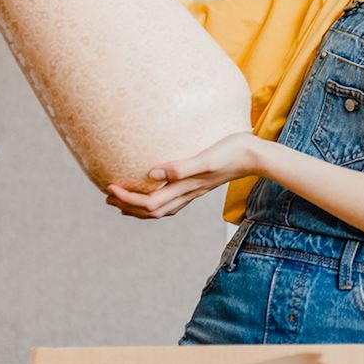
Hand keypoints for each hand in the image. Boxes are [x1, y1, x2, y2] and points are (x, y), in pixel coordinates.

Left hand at [105, 131, 265, 218]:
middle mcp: (188, 193)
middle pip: (152, 211)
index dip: (127, 198)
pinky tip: (152, 192)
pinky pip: (171, 201)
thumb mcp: (205, 158)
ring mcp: (193, 191)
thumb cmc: (232, 152)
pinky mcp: (198, 185)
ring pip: (161, 210)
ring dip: (138, 208)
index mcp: (186, 188)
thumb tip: (151, 174)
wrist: (255, 155)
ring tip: (121, 200)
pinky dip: (155, 203)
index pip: (149, 203)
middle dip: (127, 206)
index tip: (109, 187)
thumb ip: (180, 167)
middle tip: (107, 196)